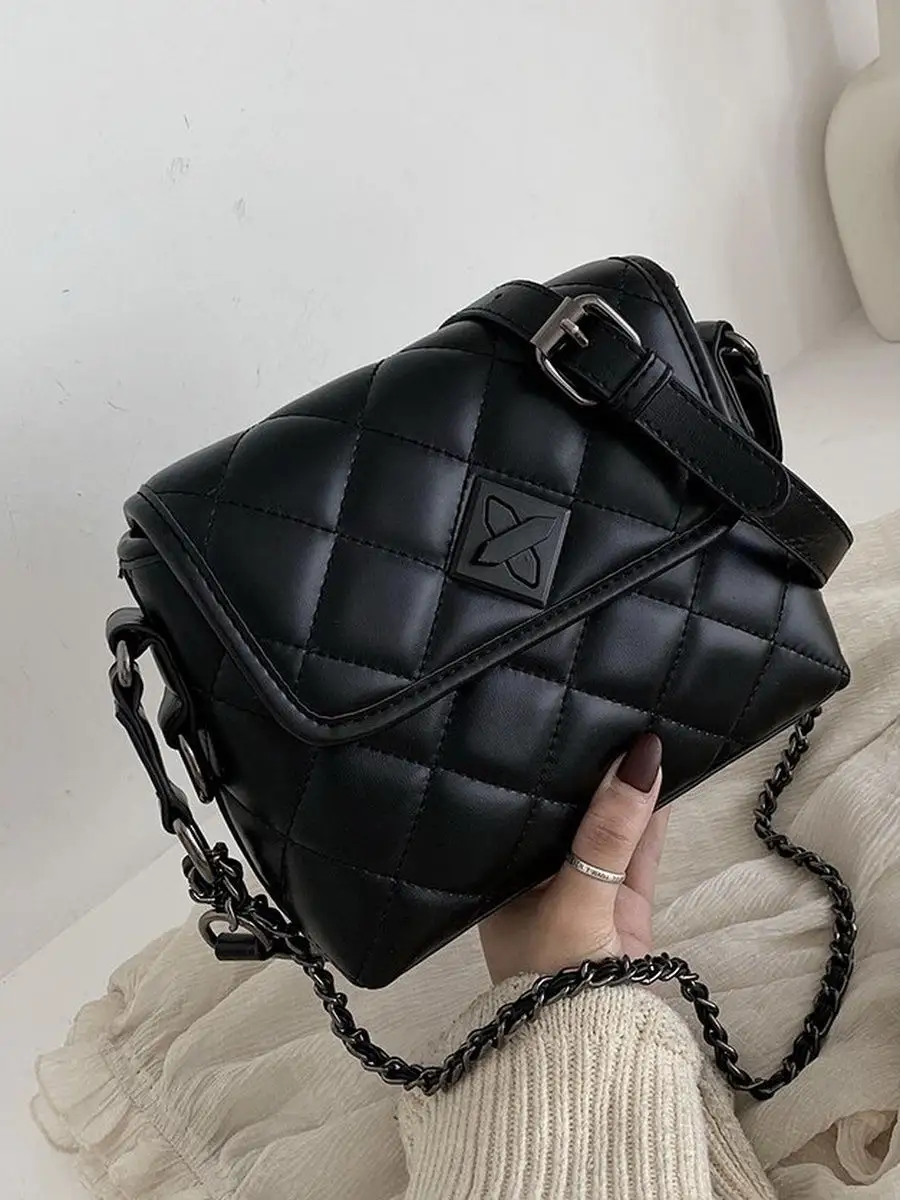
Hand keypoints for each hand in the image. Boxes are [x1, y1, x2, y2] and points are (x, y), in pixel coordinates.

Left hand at [479, 733, 667, 984]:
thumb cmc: (556, 977)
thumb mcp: (575, 899)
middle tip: (610, 712)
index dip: (545, 767)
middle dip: (592, 773)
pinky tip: (663, 777)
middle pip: (568, 814)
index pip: (522, 807)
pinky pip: (639, 852)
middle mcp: (538, 879)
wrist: (599, 1056)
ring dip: (627, 791)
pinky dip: (653, 819)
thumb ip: (607, 834)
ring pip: (608, 829)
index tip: (564, 720)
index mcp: (500, 877)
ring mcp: (585, 891)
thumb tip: (639, 758)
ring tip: (641, 731)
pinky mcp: (624, 907)